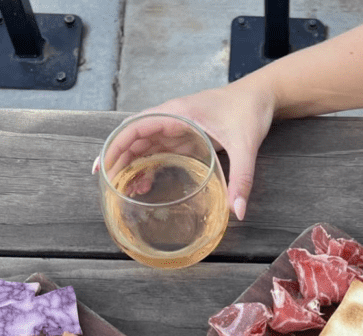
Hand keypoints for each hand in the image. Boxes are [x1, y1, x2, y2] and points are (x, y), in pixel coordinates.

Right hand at [93, 83, 275, 219]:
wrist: (260, 97)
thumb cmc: (249, 111)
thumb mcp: (246, 145)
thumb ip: (241, 178)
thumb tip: (238, 211)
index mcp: (178, 113)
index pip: (135, 127)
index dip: (115, 146)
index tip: (102, 167)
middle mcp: (172, 119)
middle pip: (134, 139)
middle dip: (118, 161)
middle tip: (108, 188)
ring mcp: (178, 127)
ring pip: (144, 146)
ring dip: (132, 166)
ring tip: (124, 191)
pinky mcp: (186, 136)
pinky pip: (159, 151)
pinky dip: (148, 166)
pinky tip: (144, 185)